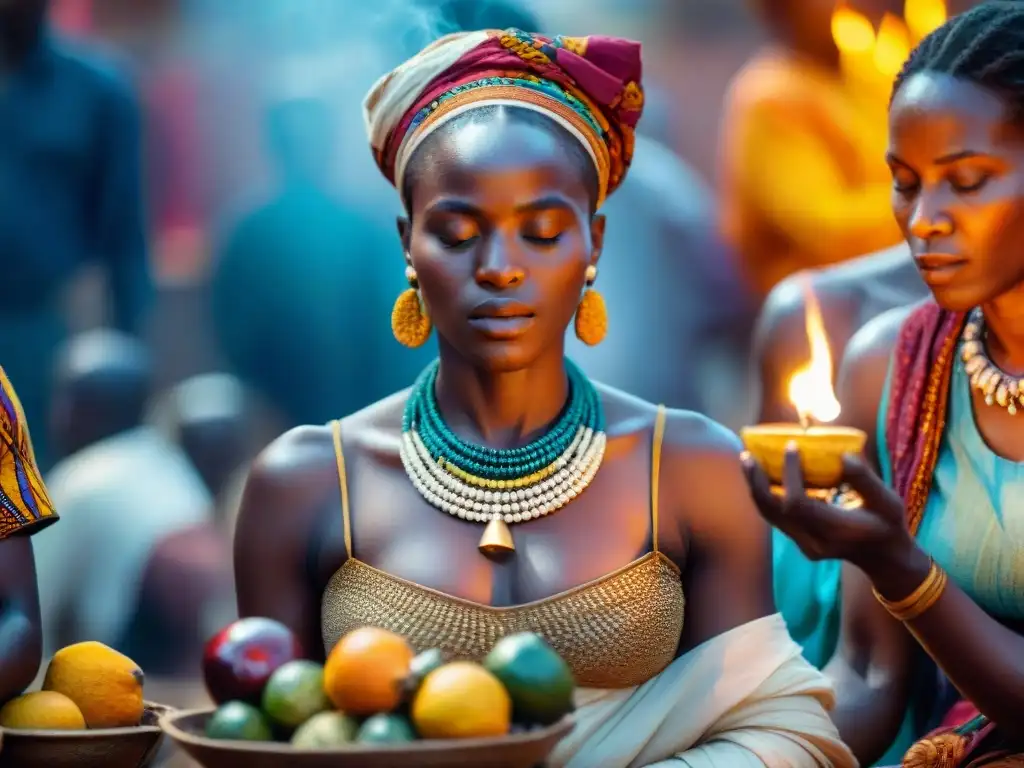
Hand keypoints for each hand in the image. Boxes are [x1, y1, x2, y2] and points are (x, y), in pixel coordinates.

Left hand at [741, 444, 914, 572]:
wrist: (884, 558)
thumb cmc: (888, 525)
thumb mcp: (888, 502)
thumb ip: (865, 480)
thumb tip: (842, 455)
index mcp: (835, 530)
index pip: (798, 503)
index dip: (790, 473)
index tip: (791, 446)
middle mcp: (813, 541)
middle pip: (773, 511)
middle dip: (757, 482)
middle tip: (748, 454)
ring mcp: (804, 544)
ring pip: (769, 515)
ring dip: (756, 487)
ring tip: (748, 460)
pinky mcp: (799, 541)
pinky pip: (775, 516)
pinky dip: (766, 494)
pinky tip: (763, 474)